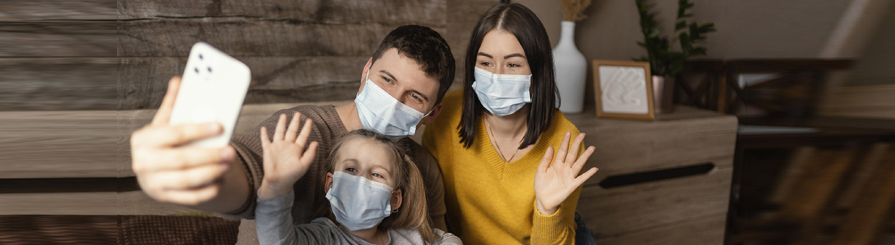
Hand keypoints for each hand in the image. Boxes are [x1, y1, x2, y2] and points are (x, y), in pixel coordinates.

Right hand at [131, 77, 235, 205]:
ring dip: (211, 173)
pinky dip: (208, 189)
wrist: (152, 169)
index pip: (173, 133)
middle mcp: (143, 163)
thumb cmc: (163, 141)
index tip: (220, 126)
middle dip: (209, 156)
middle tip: (231, 151)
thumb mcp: (164, 122)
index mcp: (143, 139)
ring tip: (228, 164)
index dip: (198, 130)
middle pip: (181, 160)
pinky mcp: (164, 198)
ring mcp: (153, 183)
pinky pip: (190, 197)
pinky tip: (221, 179)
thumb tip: (180, 80)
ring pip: (186, 181)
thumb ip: (173, 104)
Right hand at [257, 112, 318, 199]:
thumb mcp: (304, 164)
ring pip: (280, 132)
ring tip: (283, 115)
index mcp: (297, 149)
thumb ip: (310, 153)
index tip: (310, 120)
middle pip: (292, 131)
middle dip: (295, 122)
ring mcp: (278, 147)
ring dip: (281, 124)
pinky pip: (265, 140)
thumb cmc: (292, 175)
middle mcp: (287, 146)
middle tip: (299, 113)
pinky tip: (264, 128)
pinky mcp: (268, 150)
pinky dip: (264, 134)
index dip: (306, 128)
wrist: (279, 181)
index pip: (303, 136)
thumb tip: (316, 142)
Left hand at [534, 131, 597, 214]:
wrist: (542, 200)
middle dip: (577, 144)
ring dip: (585, 156)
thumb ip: (546, 159)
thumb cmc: (541, 185)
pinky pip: (581, 179)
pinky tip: (594, 169)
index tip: (569, 132)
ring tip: (592, 148)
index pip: (562, 150)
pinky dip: (588, 174)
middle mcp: (564, 168)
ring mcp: (569, 176)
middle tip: (582, 134)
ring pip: (578, 164)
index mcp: (556, 164)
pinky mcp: (571, 185)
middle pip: (572, 154)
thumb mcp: (541, 170)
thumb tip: (551, 146)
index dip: (566, 141)